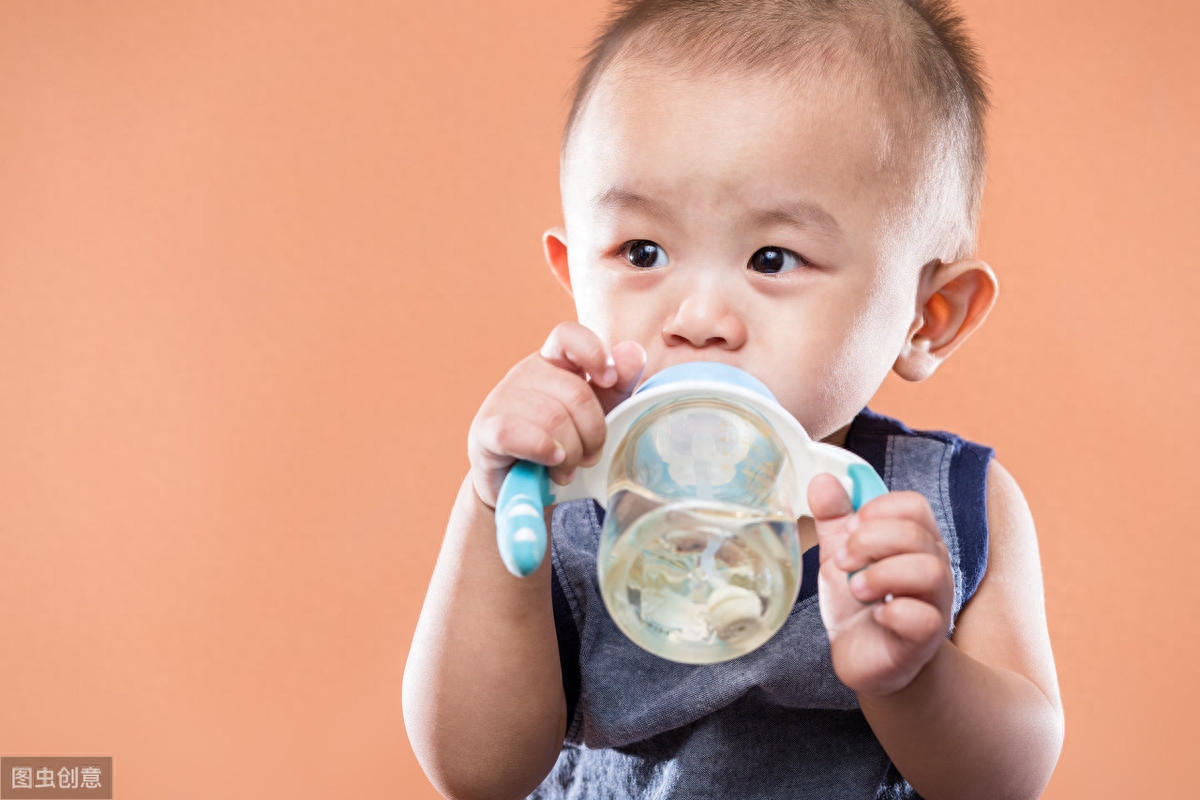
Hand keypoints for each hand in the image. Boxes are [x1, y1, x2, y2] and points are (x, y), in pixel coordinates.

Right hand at [467, 322, 645, 508]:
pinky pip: (517, 433)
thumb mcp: (595, 416)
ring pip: (553, 418)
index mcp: (554, 363)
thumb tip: (634, 352)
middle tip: (590, 457)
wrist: (518, 488)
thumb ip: (617, 386)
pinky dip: (542, 451)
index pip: (569, 335)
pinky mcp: (485, 430)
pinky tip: (550, 463)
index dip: (593, 351)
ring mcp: (502, 399)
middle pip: (575, 392)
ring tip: (567, 469)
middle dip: (593, 433)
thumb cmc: (559, 445)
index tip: (609, 379)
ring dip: (570, 453)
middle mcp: (525, 373)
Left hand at [809, 473, 953, 696]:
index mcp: (914, 541)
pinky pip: (924, 617)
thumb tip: (823, 479)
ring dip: (881, 574)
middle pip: (916, 534)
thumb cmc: (860, 605)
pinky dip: (894, 611)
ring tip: (857, 589)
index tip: (849, 530)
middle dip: (869, 541)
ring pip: (928, 571)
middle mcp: (933, 567)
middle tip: (843, 562)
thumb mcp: (841, 554)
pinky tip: (877, 615)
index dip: (877, 510)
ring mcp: (934, 604)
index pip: (913, 505)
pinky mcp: (924, 639)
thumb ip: (834, 518)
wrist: (868, 660)